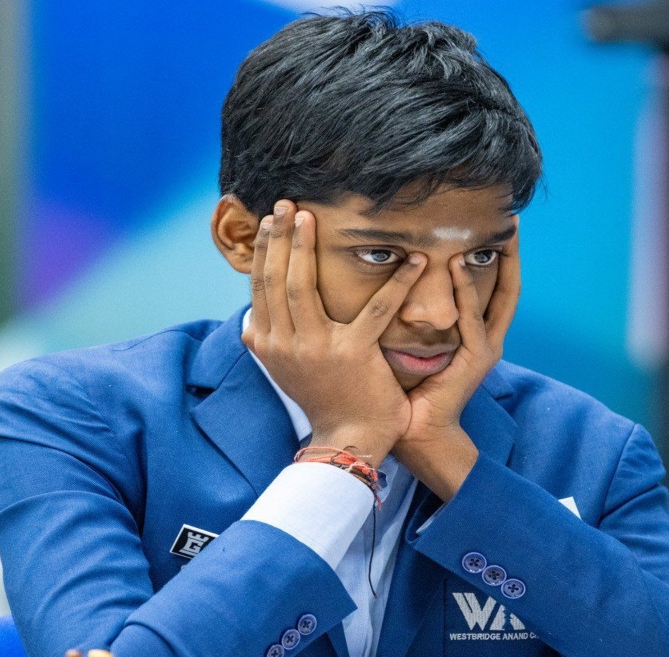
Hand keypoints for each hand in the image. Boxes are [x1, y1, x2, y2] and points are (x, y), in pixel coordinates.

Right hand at [242, 200, 425, 465]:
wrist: (346, 441)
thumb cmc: (322, 399)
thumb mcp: (284, 369)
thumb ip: (271, 338)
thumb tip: (254, 311)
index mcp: (267, 343)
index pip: (261, 286)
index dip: (265, 250)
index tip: (270, 220)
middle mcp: (284, 343)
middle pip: (276, 278)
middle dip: (278, 236)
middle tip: (286, 204)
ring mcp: (316, 348)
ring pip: (303, 286)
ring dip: (305, 247)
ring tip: (313, 217)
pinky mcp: (353, 354)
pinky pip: (375, 309)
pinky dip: (397, 282)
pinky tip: (414, 260)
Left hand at [393, 231, 520, 498]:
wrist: (416, 433)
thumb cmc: (409, 390)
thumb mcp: (414, 342)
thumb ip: (414, 314)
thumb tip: (390, 279)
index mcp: (476, 335)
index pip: (494, 287)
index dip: (500, 258)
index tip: (499, 227)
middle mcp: (488, 339)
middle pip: (509, 288)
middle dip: (513, 254)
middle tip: (512, 221)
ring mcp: (485, 350)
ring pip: (500, 298)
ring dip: (501, 265)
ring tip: (500, 234)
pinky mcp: (475, 361)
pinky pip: (471, 320)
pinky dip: (465, 292)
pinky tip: (456, 266)